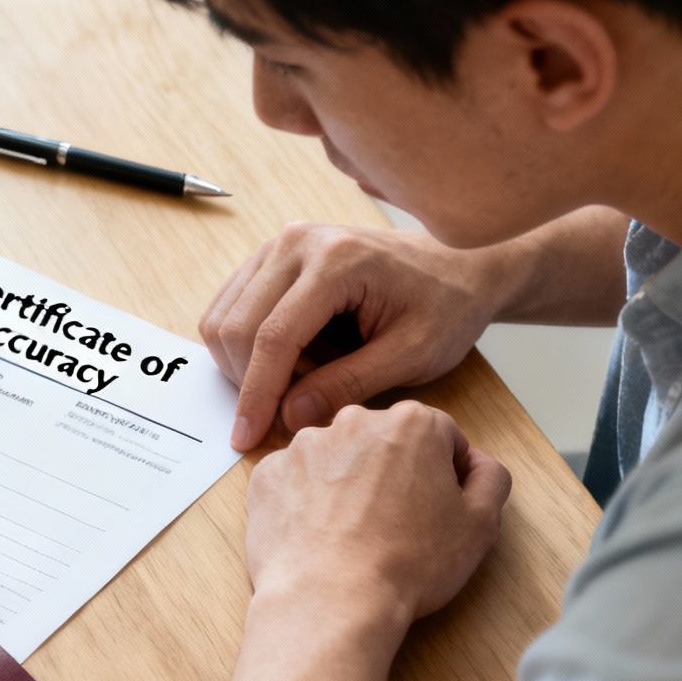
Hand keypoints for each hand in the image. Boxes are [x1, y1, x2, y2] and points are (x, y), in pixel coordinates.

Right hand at [202, 223, 508, 450]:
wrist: (458, 268)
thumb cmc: (445, 309)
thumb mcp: (411, 356)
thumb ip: (348, 385)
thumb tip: (287, 416)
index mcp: (337, 260)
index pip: (273, 336)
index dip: (256, 394)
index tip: (246, 438)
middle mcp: (297, 242)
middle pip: (237, 328)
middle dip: (253, 382)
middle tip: (299, 406)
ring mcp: (279, 245)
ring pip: (223, 320)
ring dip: (250, 365)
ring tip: (308, 377)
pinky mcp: (269, 257)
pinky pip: (230, 310)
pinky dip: (249, 348)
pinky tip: (296, 359)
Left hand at [244, 402, 510, 630]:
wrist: (329, 598)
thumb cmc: (407, 563)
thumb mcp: (479, 524)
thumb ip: (490, 479)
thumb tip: (479, 464)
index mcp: (412, 424)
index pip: (441, 437)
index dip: (446, 475)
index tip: (440, 509)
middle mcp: (354, 422)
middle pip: (385, 442)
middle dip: (395, 474)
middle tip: (398, 525)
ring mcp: (303, 447)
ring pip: (337, 460)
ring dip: (347, 486)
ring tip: (354, 536)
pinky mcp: (269, 476)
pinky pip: (295, 482)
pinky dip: (306, 503)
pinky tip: (319, 537)